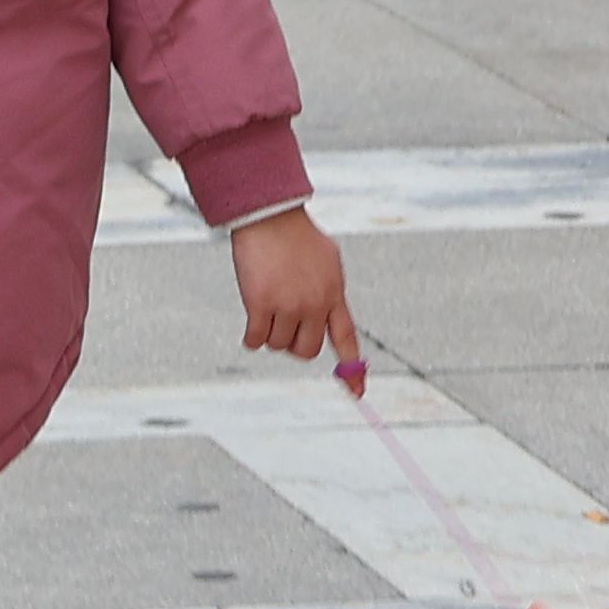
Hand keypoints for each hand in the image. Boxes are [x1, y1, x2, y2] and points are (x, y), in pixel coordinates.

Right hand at [231, 204, 352, 360]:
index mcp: (334, 294)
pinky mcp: (261, 304)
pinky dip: (251, 337)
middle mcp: (315, 304)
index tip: (357, 394)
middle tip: (284, 326)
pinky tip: (251, 325)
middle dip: (294, 343)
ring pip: (278, 345)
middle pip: (307, 350)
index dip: (352, 370)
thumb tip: (327, 320)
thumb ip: (329, 292)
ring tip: (266, 309)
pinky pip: (256, 339)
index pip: (347, 339)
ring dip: (270, 334)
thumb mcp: (327, 261)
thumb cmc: (296, 234)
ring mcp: (289, 305)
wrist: (270, 214)